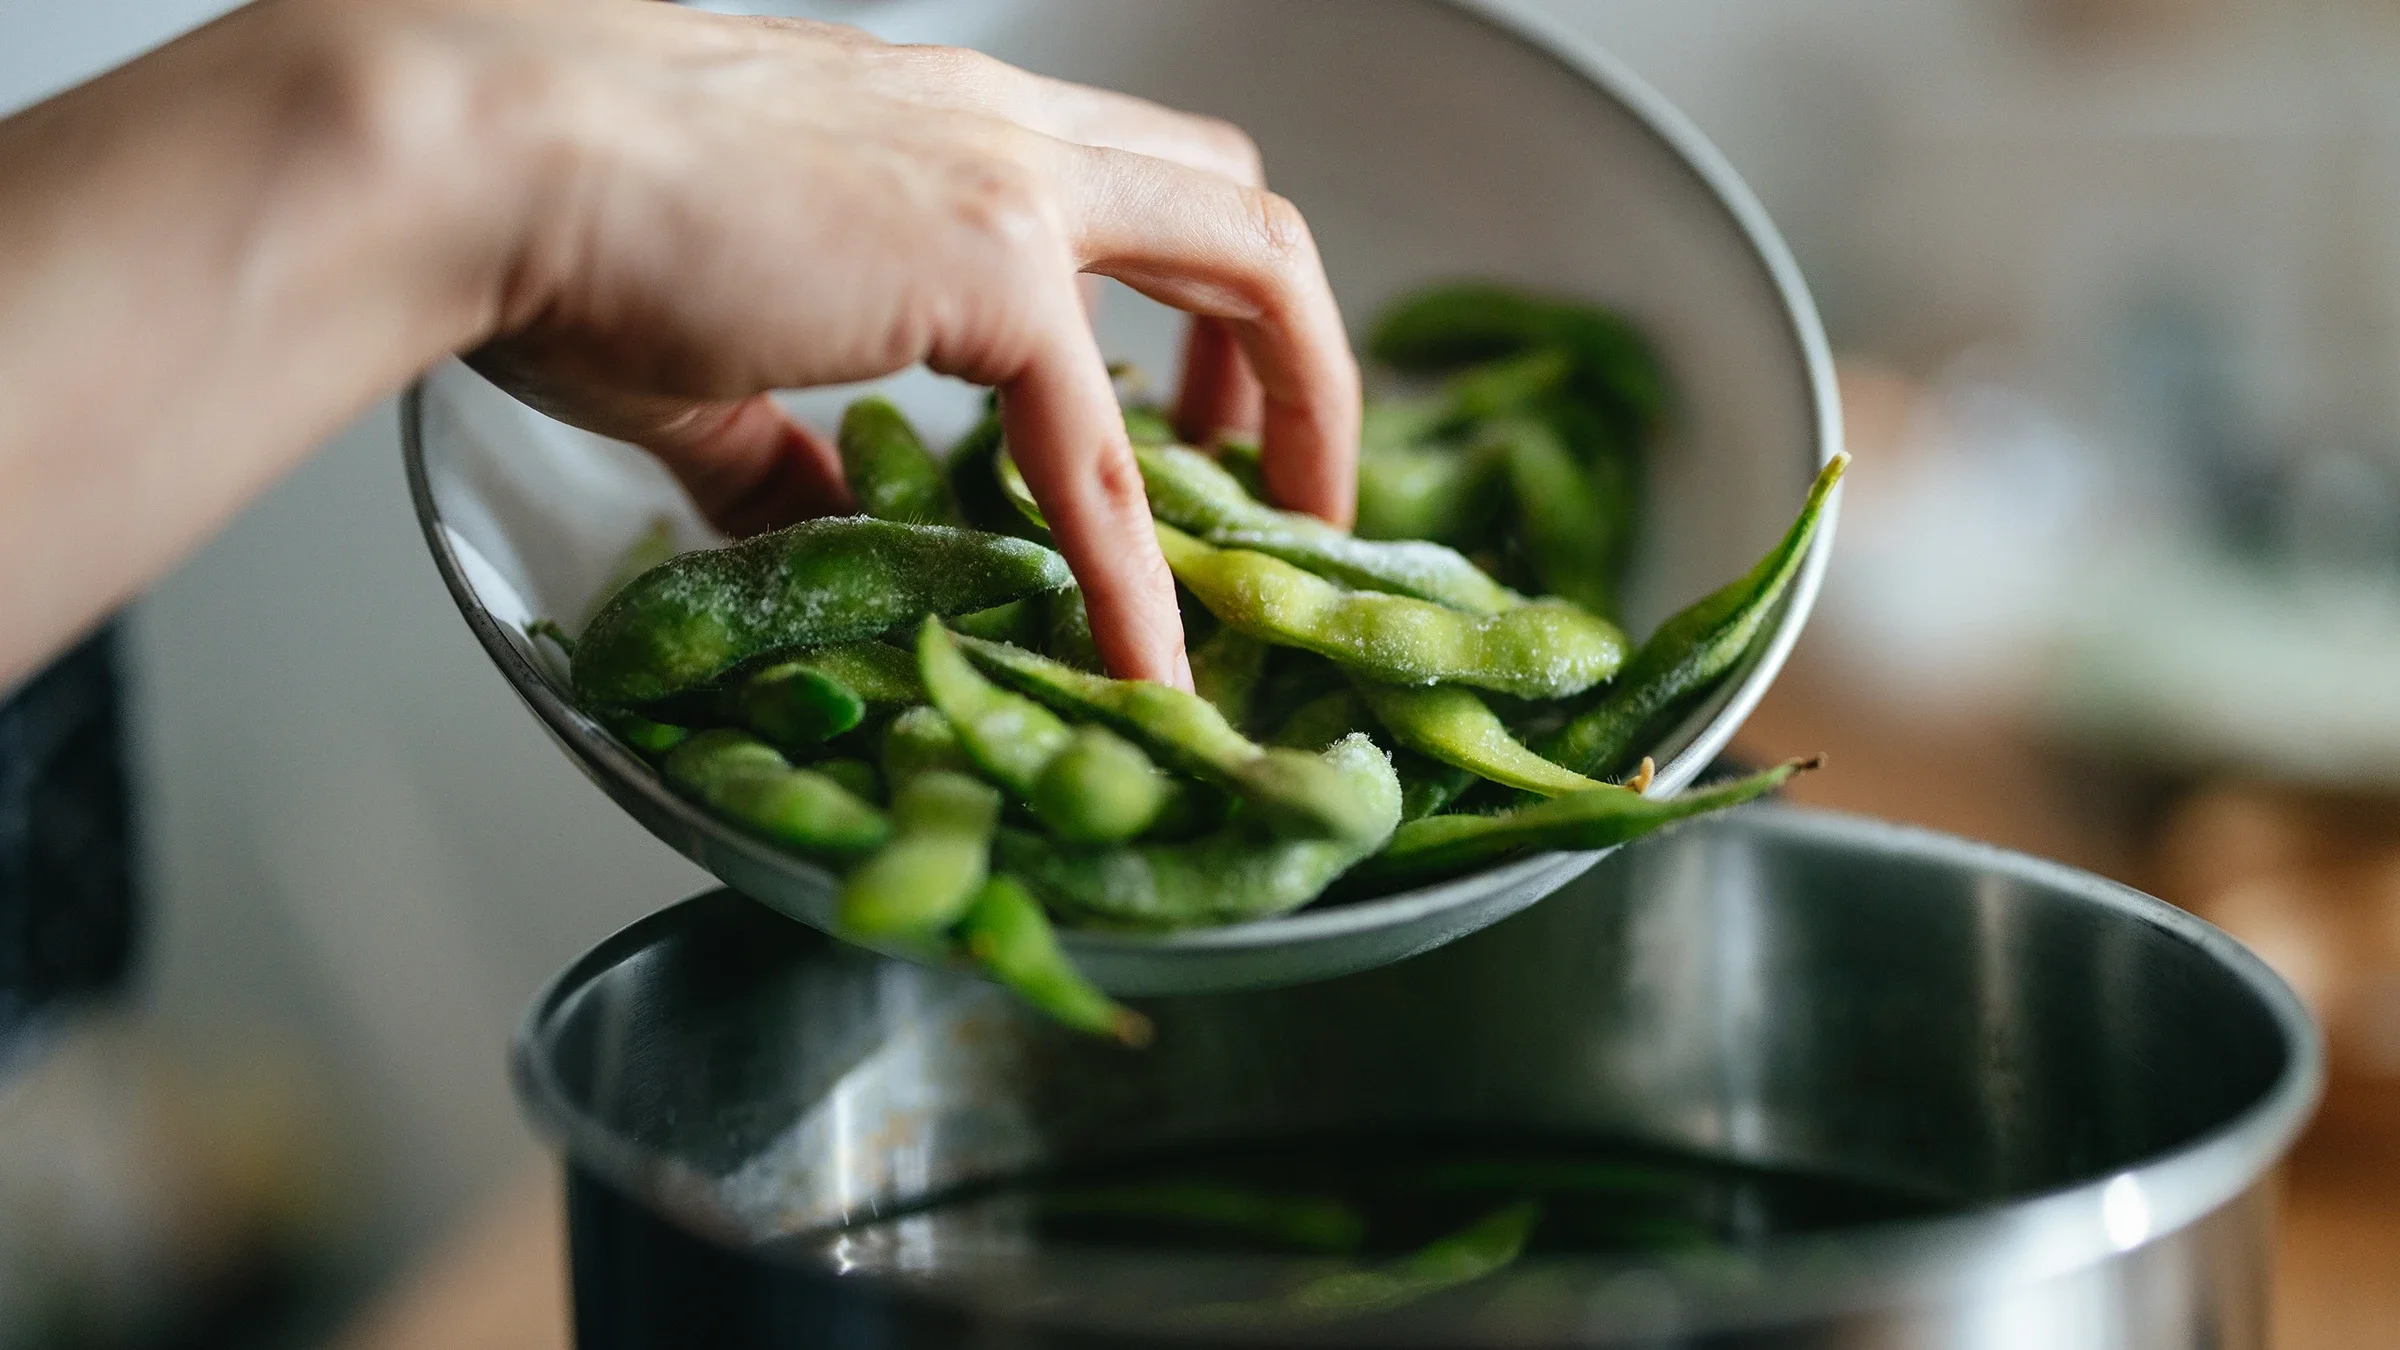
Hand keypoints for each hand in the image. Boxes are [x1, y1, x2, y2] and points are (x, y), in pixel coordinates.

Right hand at [457, 3, 1360, 685]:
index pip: (1140, 189)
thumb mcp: (709, 354)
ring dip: (1297, 409)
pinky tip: (1147, 666)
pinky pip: (1100, 449)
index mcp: (953, 134)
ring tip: (1287, 547)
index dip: (1199, 307)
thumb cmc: (556, 227)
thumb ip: (785, 448)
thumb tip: (816, 529)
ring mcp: (1013, 188)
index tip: (1203, 420)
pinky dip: (1138, 570)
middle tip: (1284, 481)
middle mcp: (1008, 135)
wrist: (477, 157)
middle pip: (1239, 206)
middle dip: (1292, 348)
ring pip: (1249, 263)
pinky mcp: (985, 270)